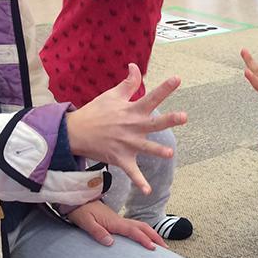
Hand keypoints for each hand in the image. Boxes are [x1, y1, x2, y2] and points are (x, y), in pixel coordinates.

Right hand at [66, 63, 186, 194]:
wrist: (74, 132)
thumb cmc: (95, 112)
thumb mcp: (111, 95)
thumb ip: (128, 83)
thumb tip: (135, 66)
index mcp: (132, 111)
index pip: (151, 97)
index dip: (165, 88)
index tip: (178, 78)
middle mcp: (132, 127)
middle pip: (154, 123)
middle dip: (169, 120)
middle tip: (184, 117)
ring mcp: (127, 144)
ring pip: (146, 148)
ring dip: (157, 151)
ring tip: (170, 153)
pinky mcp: (121, 158)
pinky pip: (132, 172)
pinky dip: (139, 182)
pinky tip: (148, 191)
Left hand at [66, 200, 166, 249]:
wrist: (77, 200)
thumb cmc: (80, 211)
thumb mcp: (86, 223)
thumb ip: (97, 232)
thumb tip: (111, 242)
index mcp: (114, 222)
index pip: (134, 231)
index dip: (144, 239)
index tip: (153, 248)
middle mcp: (120, 221)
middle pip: (143, 227)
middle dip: (155, 237)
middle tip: (165, 248)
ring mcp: (119, 220)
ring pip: (140, 226)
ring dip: (152, 234)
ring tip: (159, 244)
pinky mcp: (117, 221)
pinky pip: (134, 227)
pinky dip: (144, 232)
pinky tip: (144, 238)